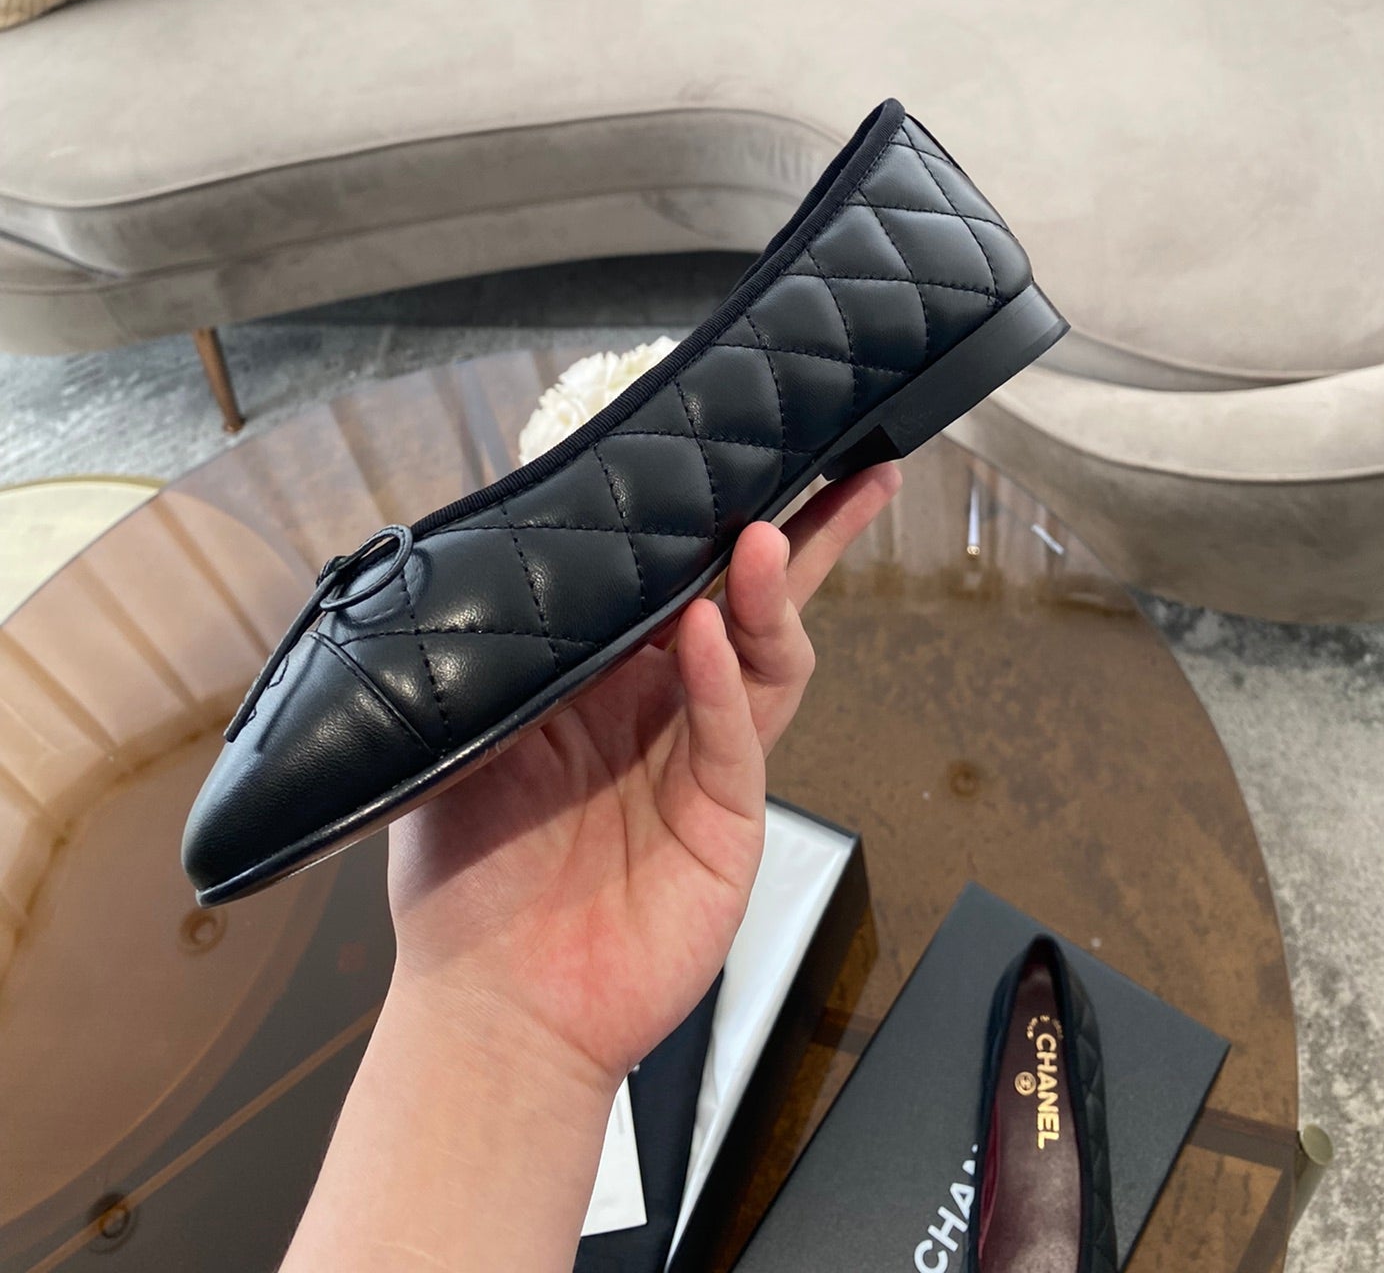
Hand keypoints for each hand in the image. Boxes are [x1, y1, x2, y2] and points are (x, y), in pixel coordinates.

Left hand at [385, 461, 900, 1087]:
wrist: (491, 1007)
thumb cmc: (463, 879)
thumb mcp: (462, 734)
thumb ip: (503, 649)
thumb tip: (521, 545)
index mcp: (600, 677)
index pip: (669, 578)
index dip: (704, 518)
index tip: (733, 453)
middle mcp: (662, 706)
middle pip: (747, 601)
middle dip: (800, 532)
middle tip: (843, 463)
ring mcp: (703, 759)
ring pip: (765, 653)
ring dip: (768, 591)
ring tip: (760, 536)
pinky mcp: (726, 818)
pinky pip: (735, 731)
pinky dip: (726, 679)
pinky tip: (714, 634)